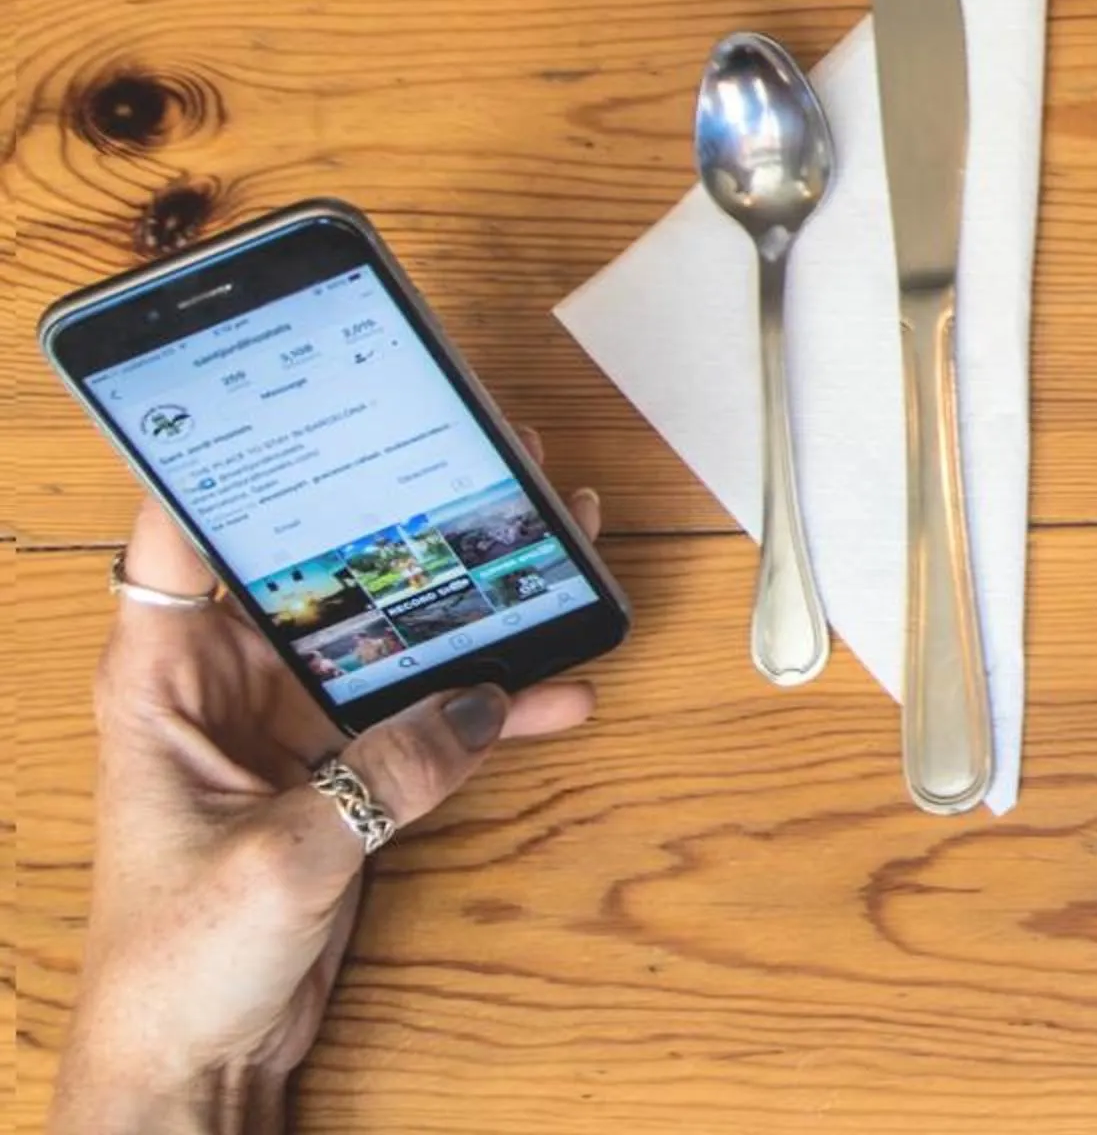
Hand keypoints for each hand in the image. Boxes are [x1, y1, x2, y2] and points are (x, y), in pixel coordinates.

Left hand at [52, 471, 603, 1134]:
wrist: (191, 1063)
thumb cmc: (172, 966)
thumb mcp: (278, 861)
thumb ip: (380, 778)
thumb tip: (476, 710)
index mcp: (162, 681)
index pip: (184, 537)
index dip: (240, 466)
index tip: (320, 405)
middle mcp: (224, 687)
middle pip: (317, 568)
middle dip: (399, 513)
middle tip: (481, 456)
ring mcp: (291, 727)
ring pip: (388, 633)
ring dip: (464, 599)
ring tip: (545, 538)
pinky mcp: (345, 773)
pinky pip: (430, 713)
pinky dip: (496, 700)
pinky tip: (562, 683)